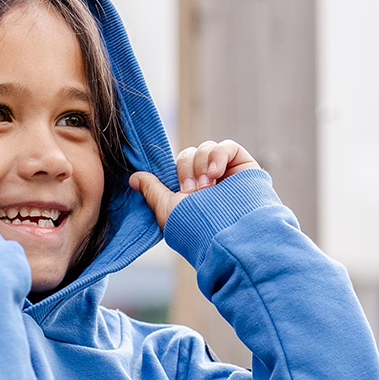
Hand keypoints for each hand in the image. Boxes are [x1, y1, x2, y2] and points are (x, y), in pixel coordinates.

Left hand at [129, 140, 259, 229]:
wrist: (226, 232)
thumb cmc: (196, 225)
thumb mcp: (166, 208)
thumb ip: (151, 189)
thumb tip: (134, 178)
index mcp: (191, 192)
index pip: (178, 166)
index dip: (176, 171)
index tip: (179, 189)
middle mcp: (209, 182)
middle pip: (189, 155)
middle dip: (187, 170)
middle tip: (193, 191)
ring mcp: (227, 174)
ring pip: (206, 149)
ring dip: (201, 165)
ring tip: (208, 188)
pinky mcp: (244, 167)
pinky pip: (227, 146)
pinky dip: (218, 154)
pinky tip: (217, 172)